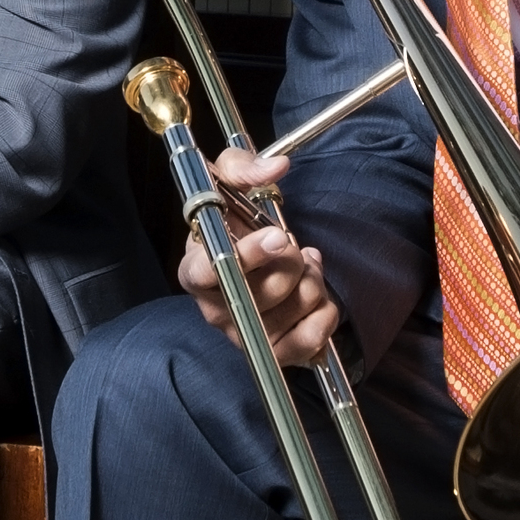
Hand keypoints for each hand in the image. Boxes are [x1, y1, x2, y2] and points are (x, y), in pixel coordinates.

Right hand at [179, 146, 342, 370]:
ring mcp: (243, 335)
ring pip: (292, 312)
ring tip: (305, 267)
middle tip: (292, 246)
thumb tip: (275, 167)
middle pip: (264, 292)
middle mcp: (214, 308)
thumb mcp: (228, 178)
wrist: (253, 252)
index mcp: (194, 268)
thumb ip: (244, 166)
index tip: (278, 236)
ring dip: (313, 282)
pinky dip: (325, 315)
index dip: (247, 256)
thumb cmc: (233, 219)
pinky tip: (318, 297)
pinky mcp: (272, 352)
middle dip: (293, 261)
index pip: (208, 273)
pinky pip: (308, 343)